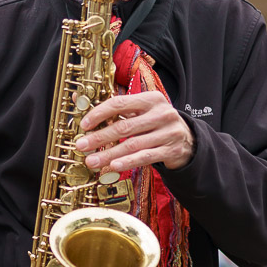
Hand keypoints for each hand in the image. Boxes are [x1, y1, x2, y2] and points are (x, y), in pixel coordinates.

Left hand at [75, 90, 194, 175]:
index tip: (84, 125)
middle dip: (100, 138)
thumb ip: (115, 108)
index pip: (120, 103)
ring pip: (133, 145)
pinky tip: (113, 166)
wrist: (187, 139)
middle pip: (125, 127)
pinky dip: (128, 162)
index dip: (100, 113)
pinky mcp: (171, 150)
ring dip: (109, 154)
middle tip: (82, 146)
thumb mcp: (141, 111)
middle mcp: (162, 114)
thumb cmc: (156, 123)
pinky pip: (145, 157)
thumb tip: (78, 100)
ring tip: (92, 161)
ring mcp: (168, 133)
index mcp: (151, 99)